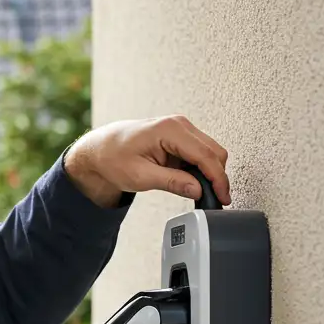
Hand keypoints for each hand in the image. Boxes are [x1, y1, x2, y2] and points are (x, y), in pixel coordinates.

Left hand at [63, 115, 230, 207]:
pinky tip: (194, 183)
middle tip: (216, 199)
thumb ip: (172, 182)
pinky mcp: (179, 136)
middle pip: (214, 151)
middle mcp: (178, 124)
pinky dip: (201, 168)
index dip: (218, 178)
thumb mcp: (140, 176)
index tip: (223, 196)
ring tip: (204, 194)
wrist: (99, 150)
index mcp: (169, 130)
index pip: (205, 155)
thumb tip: (198, 189)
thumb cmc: (112, 158)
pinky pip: (200, 152)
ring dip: (210, 172)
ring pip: (210, 152)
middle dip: (218, 176)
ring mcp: (180, 128)